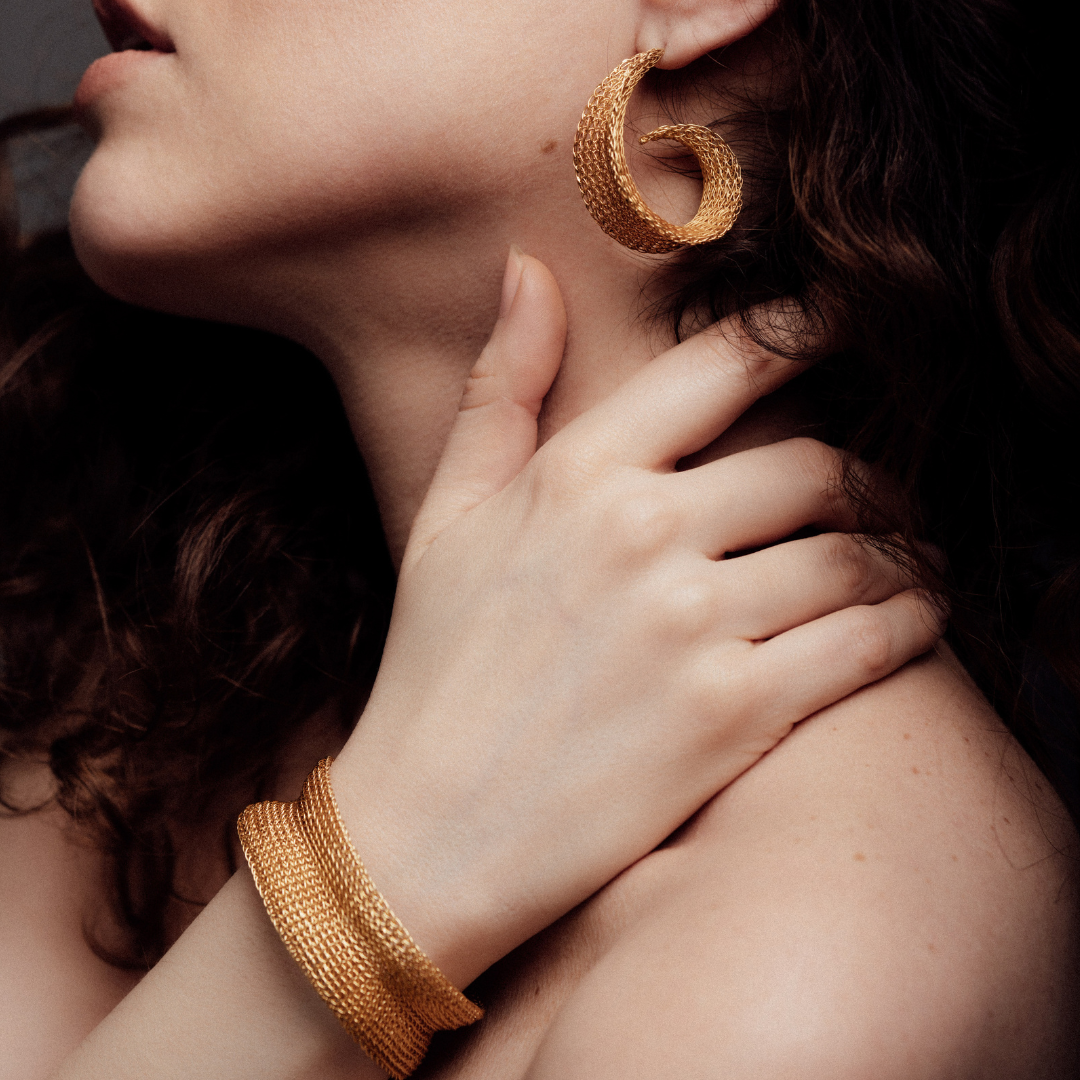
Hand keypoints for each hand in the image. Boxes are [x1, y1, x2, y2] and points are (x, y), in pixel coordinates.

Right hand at [332, 250, 943, 989]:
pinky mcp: (733, 717)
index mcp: (580, 474)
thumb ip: (497, 386)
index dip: (805, 334)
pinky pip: (865, 644)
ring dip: (901, 552)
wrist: (426, 830)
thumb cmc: (434, 666)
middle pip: (816, 467)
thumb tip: (525, 268)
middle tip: (887, 490)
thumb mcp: (445, 513)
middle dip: (869, 474)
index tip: (850, 328)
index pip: (725, 368)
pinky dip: (910, 624)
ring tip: (911, 558)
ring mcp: (694, 627)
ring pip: (855, 555)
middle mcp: (646, 534)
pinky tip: (916, 618)